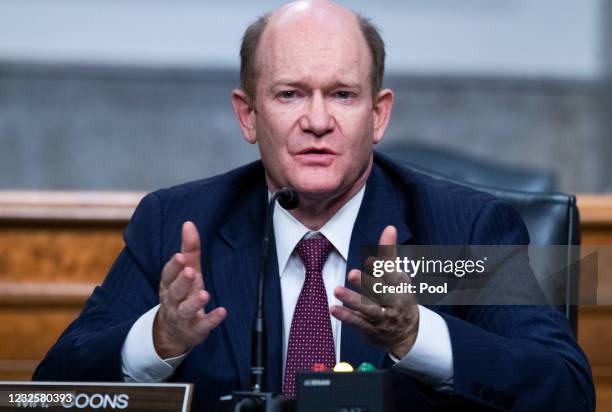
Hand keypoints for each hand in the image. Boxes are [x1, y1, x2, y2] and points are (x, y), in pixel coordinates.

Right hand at [153, 221, 226, 358]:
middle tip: (190, 272)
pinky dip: (212, 319)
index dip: (173, 266)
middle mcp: (173, 301)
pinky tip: (222, 312)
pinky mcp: (195, 330)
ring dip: (194, 302)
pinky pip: (203, 326)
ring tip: (204, 294)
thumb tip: (188, 224)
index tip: (180, 256)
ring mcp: (183, 317)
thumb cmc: (182, 294)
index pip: (168, 275)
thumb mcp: (185, 272)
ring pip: (185, 310)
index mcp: (169, 285)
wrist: (173, 332)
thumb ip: (189, 249)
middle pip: (174, 292)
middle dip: (181, 282)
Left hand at [330, 225, 418, 358]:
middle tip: (352, 274)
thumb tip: (389, 228)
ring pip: (367, 309)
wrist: (408, 333)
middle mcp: (393, 302)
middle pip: (380, 293)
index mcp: (400, 287)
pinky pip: (357, 322)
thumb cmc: (399, 295)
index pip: (392, 277)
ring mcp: (382, 317)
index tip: (370, 260)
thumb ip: (389, 253)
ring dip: (352, 299)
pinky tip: (333, 309)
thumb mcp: (397, 274)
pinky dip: (346, 316)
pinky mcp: (370, 328)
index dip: (382, 269)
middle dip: (367, 284)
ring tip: (337, 290)